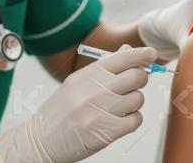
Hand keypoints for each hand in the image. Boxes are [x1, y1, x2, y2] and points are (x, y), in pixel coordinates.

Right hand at [0, 44, 157, 162]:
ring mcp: (101, 111)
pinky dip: (131, 120)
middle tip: (130, 86)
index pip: (123, 58)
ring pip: (138, 99)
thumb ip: (104, 68)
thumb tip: (129, 51)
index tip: (152, 54)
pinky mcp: (107, 132)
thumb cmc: (60, 111)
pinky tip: (119, 121)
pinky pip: (136, 120)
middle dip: (139, 80)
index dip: (142, 54)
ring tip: (118, 107)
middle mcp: (94, 90)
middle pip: (137, 76)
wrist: (40, 141)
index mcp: (87, 74)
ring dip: (133, 103)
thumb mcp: (76, 84)